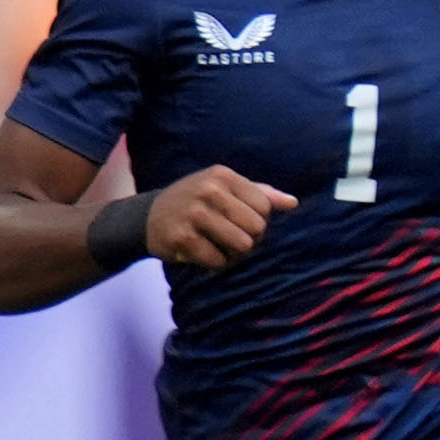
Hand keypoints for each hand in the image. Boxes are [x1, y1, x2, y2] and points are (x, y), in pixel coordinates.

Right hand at [141, 165, 298, 270]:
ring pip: (241, 245)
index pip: (265, 206)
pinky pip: (218, 260)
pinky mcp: (181, 238)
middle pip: (257, 227)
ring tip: (220, 247)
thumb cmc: (195, 202)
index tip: (238, 220)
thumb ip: (260, 194)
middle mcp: (207, 190)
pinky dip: (215, 263)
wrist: (147, 217)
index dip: (257, 220)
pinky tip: (204, 254)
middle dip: (248, 238)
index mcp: (221, 175)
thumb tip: (293, 203)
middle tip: (230, 237)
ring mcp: (192, 214)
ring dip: (234, 253)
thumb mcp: (224, 189)